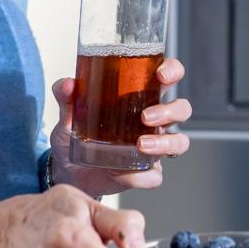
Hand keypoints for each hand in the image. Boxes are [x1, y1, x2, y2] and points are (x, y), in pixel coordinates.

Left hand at [48, 57, 191, 192]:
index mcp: (141, 98)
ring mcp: (153, 148)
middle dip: (170, 111)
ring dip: (165, 142)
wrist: (67, 171)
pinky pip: (155, 176)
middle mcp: (153, 122)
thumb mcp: (68, 114)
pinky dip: (140, 175)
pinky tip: (121, 172)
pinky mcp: (144, 172)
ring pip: (179, 142)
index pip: (169, 77)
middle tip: (145, 117)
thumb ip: (66, 96)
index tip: (161, 75)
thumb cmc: (75, 136)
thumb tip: (68, 85)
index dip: (172, 71)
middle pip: (182, 109)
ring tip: (140, 144)